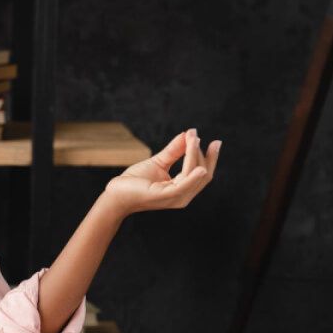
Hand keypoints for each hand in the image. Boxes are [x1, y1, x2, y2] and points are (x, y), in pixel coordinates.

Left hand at [103, 128, 219, 216]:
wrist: (116, 194)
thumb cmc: (135, 182)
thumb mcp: (158, 162)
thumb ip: (174, 151)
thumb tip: (188, 134)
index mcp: (182, 189)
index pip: (203, 173)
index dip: (210, 158)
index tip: (215, 141)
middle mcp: (183, 196)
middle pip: (203, 175)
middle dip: (206, 155)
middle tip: (197, 136)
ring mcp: (175, 198)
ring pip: (193, 175)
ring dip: (195, 156)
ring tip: (193, 139)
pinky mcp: (165, 196)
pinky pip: (183, 186)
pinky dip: (193, 177)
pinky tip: (200, 167)